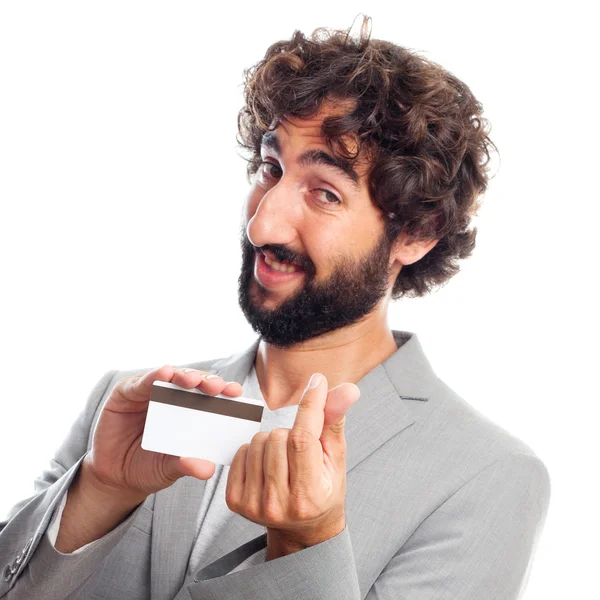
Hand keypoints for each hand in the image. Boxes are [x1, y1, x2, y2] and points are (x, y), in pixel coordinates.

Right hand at [84, 366, 243, 503]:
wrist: (115, 477)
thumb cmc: (149, 467)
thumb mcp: (170, 468)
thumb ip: (187, 465)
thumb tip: (208, 469)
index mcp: (190, 411)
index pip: (211, 397)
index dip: (224, 392)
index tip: (237, 393)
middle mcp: (172, 397)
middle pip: (194, 382)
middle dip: (207, 381)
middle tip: (217, 387)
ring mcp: (150, 392)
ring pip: (171, 376)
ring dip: (183, 375)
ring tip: (192, 380)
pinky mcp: (126, 391)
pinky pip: (141, 381)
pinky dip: (153, 376)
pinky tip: (164, 373)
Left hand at [225, 373, 359, 557]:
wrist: (302, 528)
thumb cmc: (323, 488)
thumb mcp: (336, 457)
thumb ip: (335, 421)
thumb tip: (347, 389)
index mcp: (310, 495)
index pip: (303, 439)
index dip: (310, 405)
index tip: (318, 382)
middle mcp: (280, 504)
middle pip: (278, 436)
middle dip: (290, 431)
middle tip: (300, 449)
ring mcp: (254, 504)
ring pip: (258, 441)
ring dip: (272, 440)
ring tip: (284, 458)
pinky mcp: (236, 501)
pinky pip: (240, 452)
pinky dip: (253, 451)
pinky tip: (267, 464)